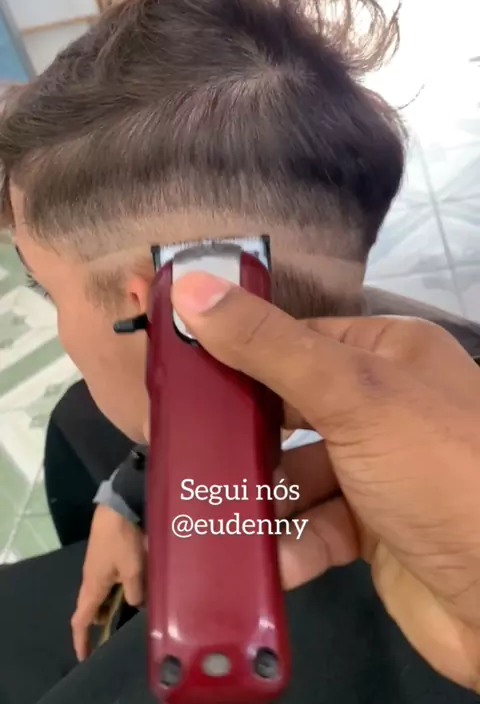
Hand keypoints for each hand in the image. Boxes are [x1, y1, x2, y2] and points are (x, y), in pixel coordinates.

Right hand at [71, 505, 144, 660]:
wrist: (117, 507)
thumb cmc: (122, 540)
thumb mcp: (134, 570)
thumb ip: (135, 592)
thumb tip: (136, 605)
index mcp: (93, 586)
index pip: (81, 620)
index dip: (81, 641)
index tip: (84, 657)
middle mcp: (90, 579)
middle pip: (92, 608)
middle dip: (101, 622)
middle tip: (117, 634)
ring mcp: (97, 566)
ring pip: (102, 593)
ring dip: (112, 604)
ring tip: (131, 612)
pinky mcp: (105, 555)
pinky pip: (108, 580)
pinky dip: (117, 589)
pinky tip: (134, 587)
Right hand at [172, 272, 479, 692]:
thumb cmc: (433, 469)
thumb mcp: (352, 393)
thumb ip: (268, 346)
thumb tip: (189, 288)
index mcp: (388, 353)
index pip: (296, 340)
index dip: (238, 353)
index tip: (179, 373)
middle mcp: (383, 405)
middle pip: (289, 409)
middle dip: (242, 435)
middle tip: (181, 448)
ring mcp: (378, 470)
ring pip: (296, 474)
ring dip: (261, 498)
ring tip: (211, 512)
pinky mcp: (373, 530)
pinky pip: (315, 528)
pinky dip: (290, 545)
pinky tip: (269, 559)